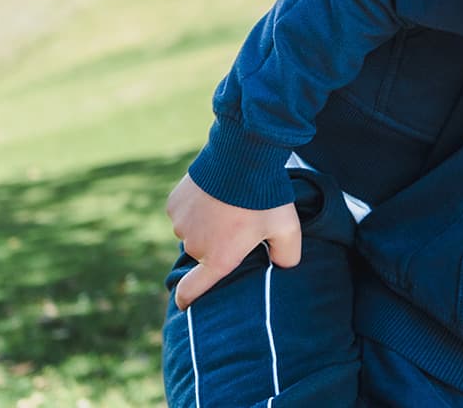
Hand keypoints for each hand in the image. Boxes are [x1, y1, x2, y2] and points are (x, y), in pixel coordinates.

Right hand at [167, 173, 301, 308]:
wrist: (242, 156)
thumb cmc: (265, 196)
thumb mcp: (288, 228)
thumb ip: (287, 255)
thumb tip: (282, 266)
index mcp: (219, 258)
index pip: (193, 290)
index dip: (187, 300)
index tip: (184, 306)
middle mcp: (195, 246)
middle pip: (204, 253)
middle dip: (217, 243)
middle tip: (238, 223)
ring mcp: (181, 224)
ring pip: (193, 231)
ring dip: (206, 224)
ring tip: (228, 204)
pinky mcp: (174, 204)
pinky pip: (184, 211)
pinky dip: (196, 206)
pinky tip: (214, 192)